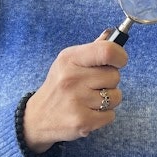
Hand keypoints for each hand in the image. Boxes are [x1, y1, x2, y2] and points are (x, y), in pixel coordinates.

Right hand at [22, 34, 126, 152]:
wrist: (37, 118)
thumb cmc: (58, 86)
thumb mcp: (68, 63)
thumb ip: (92, 50)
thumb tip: (112, 35)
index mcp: (70, 59)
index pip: (107, 51)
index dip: (120, 56)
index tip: (119, 61)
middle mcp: (72, 78)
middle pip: (115, 76)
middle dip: (109, 82)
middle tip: (93, 86)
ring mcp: (77, 101)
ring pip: (116, 97)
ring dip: (108, 100)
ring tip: (89, 100)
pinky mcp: (82, 122)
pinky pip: (111, 115)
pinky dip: (103, 116)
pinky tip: (88, 112)